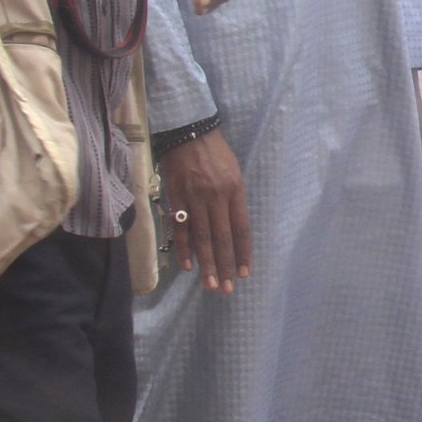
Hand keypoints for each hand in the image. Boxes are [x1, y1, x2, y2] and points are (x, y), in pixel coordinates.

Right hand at [159, 129, 249, 292]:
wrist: (189, 132)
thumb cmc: (216, 153)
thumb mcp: (234, 173)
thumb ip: (234, 200)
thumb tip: (233, 228)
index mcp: (235, 191)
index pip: (241, 229)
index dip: (243, 252)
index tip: (245, 273)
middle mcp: (216, 198)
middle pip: (221, 238)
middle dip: (225, 266)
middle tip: (227, 289)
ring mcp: (194, 199)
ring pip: (202, 238)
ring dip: (206, 264)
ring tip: (210, 284)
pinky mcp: (176, 198)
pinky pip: (181, 228)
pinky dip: (184, 248)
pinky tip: (188, 266)